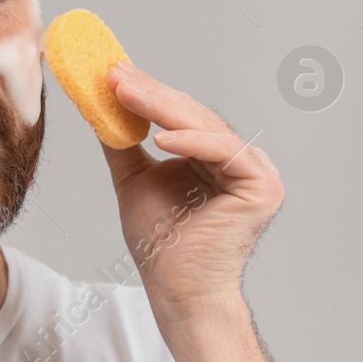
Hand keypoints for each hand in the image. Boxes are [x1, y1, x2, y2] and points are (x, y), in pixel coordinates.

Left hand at [99, 61, 283, 320]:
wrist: (176, 289)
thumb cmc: (162, 245)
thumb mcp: (134, 181)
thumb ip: (124, 145)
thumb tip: (100, 108)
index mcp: (215, 157)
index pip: (181, 116)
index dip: (146, 93)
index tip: (112, 72)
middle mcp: (241, 160)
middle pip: (193, 116)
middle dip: (150, 93)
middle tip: (115, 74)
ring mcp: (257, 171)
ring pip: (206, 127)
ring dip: (163, 108)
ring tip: (127, 93)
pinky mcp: (263, 185)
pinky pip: (224, 151)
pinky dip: (192, 141)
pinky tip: (160, 136)